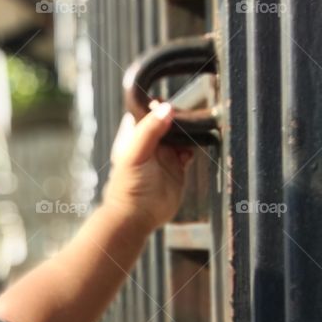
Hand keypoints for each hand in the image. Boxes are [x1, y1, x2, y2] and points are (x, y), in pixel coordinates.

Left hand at [102, 100, 194, 232]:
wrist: (137, 217)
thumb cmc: (127, 187)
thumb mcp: (135, 153)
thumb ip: (149, 130)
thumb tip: (166, 107)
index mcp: (133, 136)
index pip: (146, 112)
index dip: (157, 106)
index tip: (169, 103)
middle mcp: (149, 144)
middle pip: (167, 121)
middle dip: (177, 118)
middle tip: (186, 117)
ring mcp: (164, 156)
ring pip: (180, 135)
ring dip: (187, 132)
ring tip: (192, 130)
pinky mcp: (177, 168)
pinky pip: (189, 151)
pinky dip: (193, 147)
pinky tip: (189, 151)